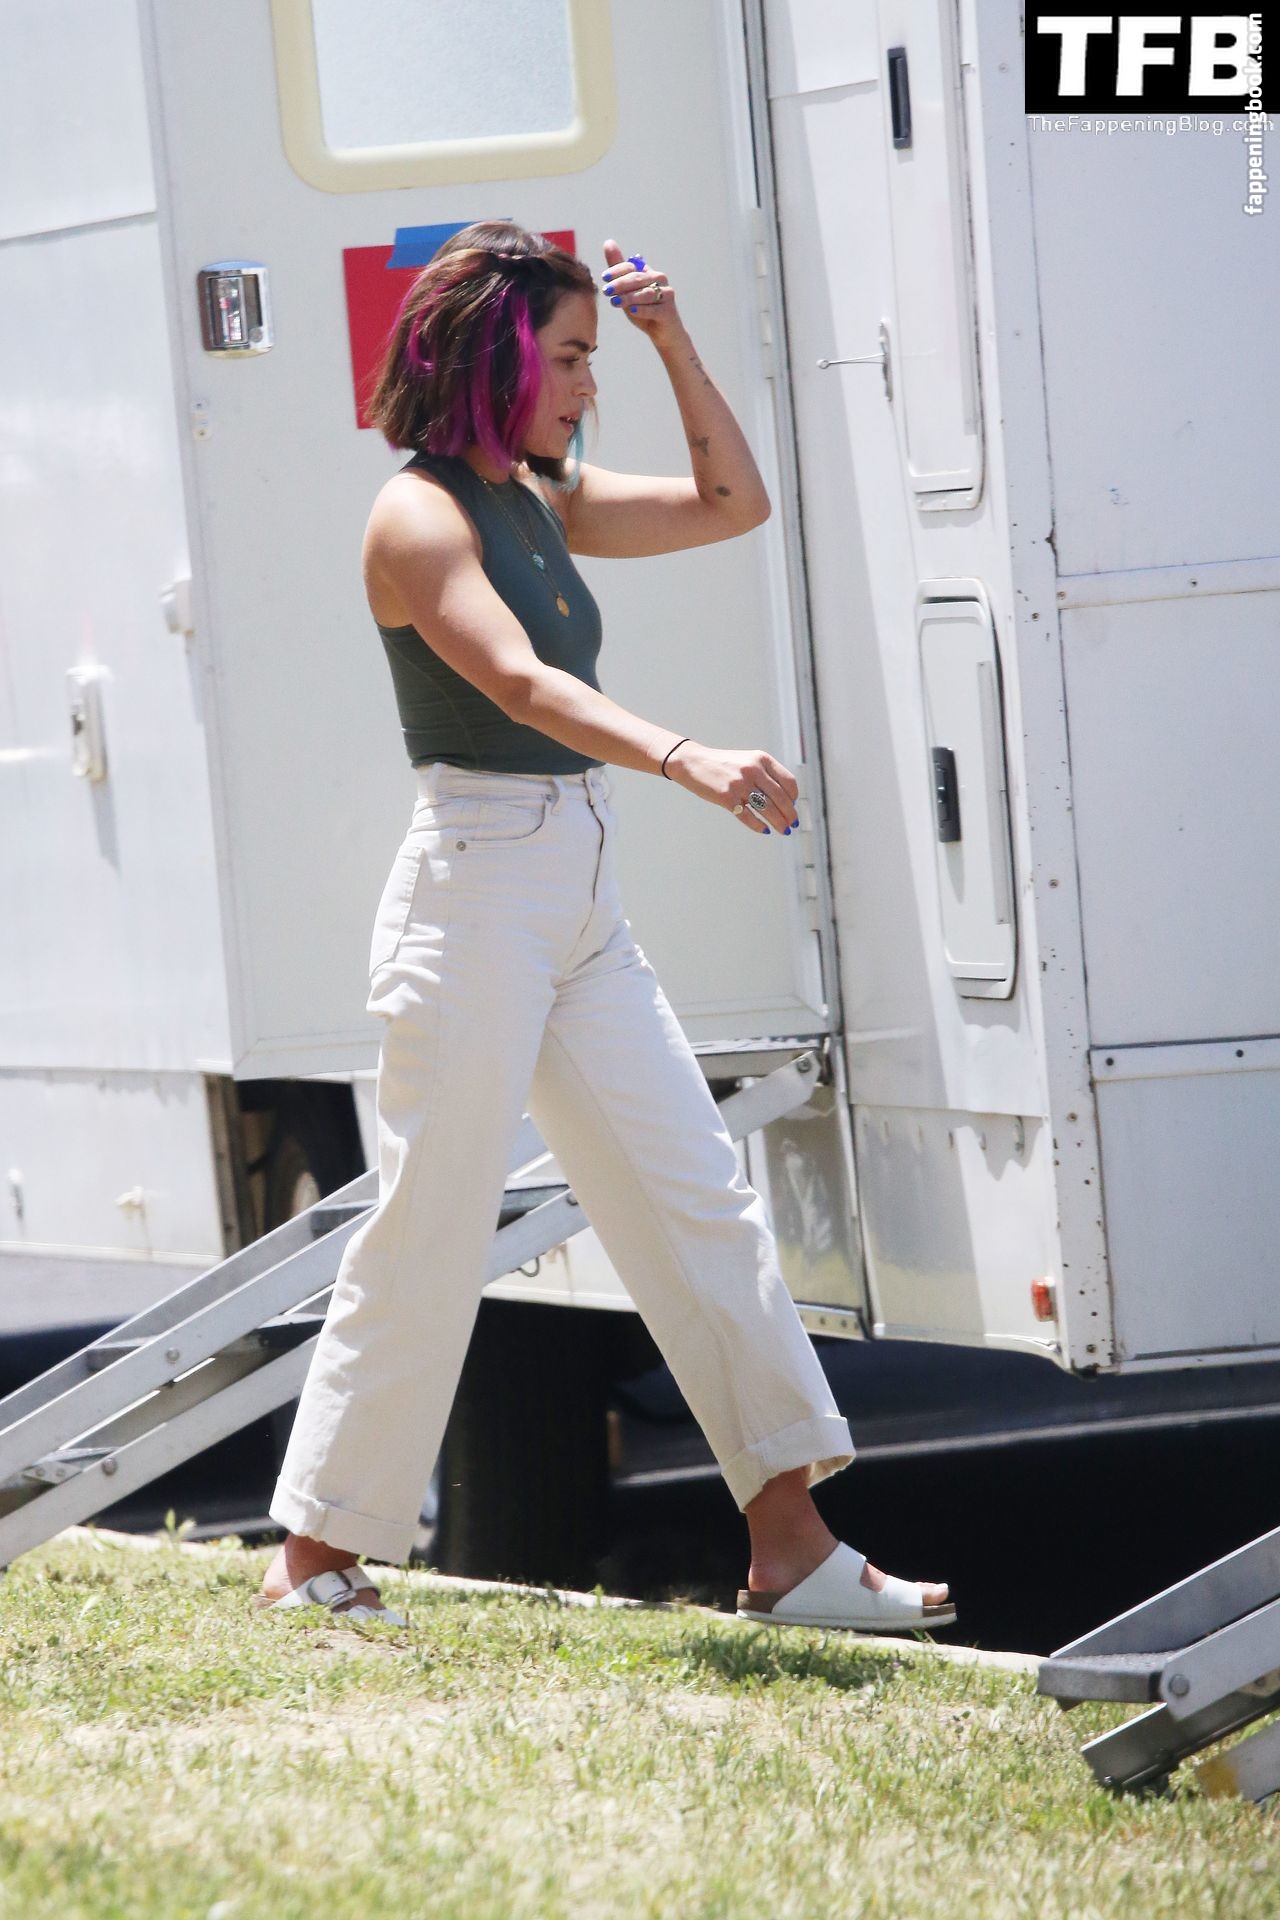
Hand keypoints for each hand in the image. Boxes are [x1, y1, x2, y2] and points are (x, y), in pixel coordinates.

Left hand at [600, 238, 683, 343]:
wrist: (663, 332)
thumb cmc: (644, 310)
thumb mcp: (628, 291)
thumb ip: (618, 271)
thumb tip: (608, 242)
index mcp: (649, 272)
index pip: (631, 267)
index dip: (617, 270)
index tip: (604, 277)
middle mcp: (659, 280)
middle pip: (637, 279)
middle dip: (620, 284)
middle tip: (606, 290)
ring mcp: (666, 295)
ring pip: (645, 294)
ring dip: (628, 297)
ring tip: (614, 302)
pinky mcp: (668, 311)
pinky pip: (653, 310)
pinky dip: (641, 310)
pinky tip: (631, 311)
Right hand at [664, 741, 799, 836]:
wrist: (694, 762)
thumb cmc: (723, 764)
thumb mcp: (747, 760)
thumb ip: (765, 774)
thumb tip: (784, 798)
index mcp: (761, 759)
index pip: (788, 781)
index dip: (794, 797)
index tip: (793, 805)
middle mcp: (753, 770)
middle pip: (780, 798)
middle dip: (790, 814)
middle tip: (792, 824)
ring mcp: (740, 784)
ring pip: (768, 809)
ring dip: (779, 822)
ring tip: (783, 830)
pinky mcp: (727, 798)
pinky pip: (748, 817)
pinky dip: (759, 826)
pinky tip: (765, 830)